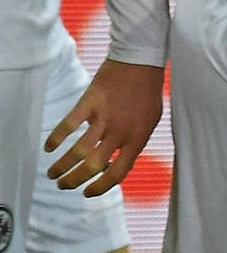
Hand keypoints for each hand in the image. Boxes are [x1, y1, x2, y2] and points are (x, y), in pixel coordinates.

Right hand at [44, 60, 164, 196]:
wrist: (141, 59)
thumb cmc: (147, 91)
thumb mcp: (150, 120)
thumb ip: (134, 141)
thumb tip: (114, 163)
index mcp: (138, 137)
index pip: (118, 173)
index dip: (101, 187)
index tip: (88, 192)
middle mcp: (121, 131)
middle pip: (93, 167)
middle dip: (74, 181)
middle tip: (63, 185)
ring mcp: (104, 116)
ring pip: (78, 151)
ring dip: (62, 166)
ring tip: (53, 173)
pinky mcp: (90, 102)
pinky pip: (68, 125)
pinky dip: (55, 138)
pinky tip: (49, 148)